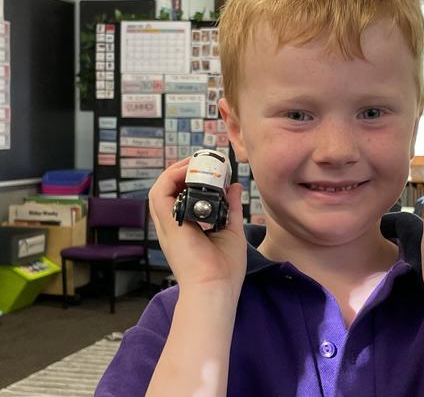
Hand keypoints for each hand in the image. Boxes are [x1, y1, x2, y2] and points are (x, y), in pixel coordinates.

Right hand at [148, 158, 247, 297]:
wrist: (216, 289)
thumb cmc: (224, 270)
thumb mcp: (231, 231)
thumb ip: (230, 208)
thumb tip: (234, 187)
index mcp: (186, 230)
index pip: (180, 199)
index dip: (191, 181)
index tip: (212, 171)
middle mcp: (173, 226)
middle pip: (169, 191)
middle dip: (183, 172)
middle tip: (204, 162)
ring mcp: (167, 225)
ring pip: (160, 189)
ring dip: (176, 172)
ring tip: (196, 163)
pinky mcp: (167, 224)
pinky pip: (159, 192)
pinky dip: (171, 177)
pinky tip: (188, 170)